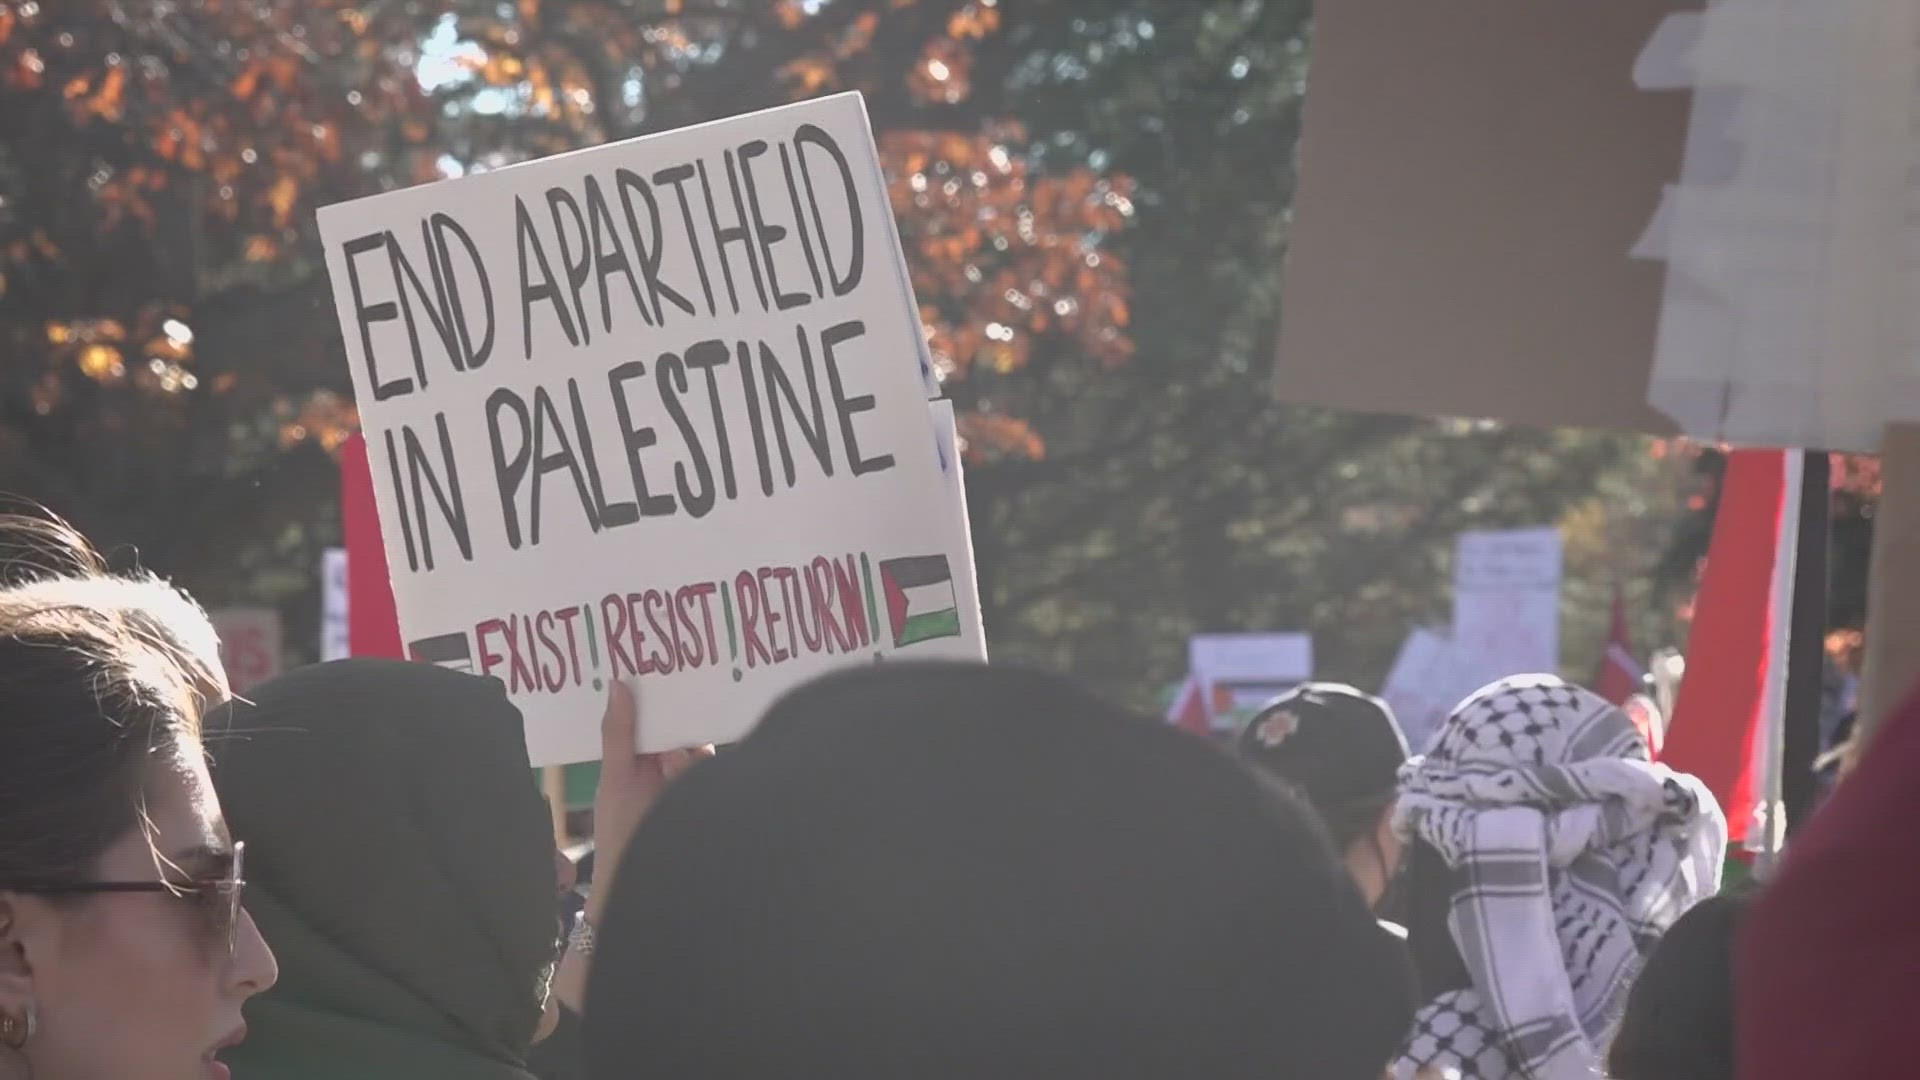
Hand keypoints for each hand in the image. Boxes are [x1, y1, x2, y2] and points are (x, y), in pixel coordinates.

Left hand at [586, 680, 710, 922]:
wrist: (637, 886)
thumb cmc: (619, 833)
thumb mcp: (616, 778)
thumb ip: (619, 733)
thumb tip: (617, 682)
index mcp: (643, 754)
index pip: (656, 712)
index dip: (660, 686)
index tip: (663, 655)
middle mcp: (671, 763)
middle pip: (683, 724)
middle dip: (683, 711)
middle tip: (687, 680)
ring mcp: (693, 781)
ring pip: (700, 748)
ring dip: (684, 754)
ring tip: (668, 765)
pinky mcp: (710, 793)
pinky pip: (713, 768)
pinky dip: (700, 765)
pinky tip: (686, 766)